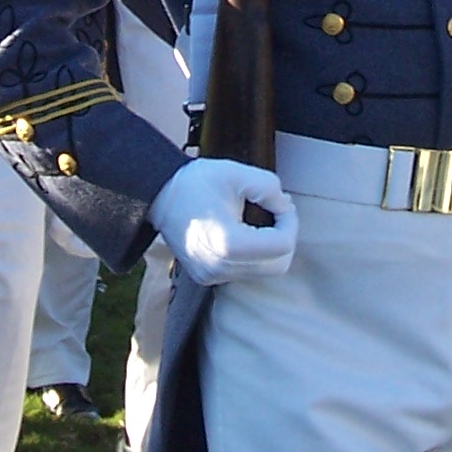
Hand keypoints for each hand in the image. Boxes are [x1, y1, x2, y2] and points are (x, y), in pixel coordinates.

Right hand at [149, 158, 297, 285]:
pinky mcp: (207, 277)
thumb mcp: (237, 173)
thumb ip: (270, 188)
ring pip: (264, 272)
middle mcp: (220, 267)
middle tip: (279, 212)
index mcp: (228, 243)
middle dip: (285, 238)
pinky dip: (254, 255)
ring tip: (263, 220)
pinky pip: (245, 272)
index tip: (282, 204)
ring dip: (271, 248)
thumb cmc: (196, 182)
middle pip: (278, 265)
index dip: (290, 222)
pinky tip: (247, 233)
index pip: (282, 245)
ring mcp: (212, 276)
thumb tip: (285, 208)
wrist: (160, 195)